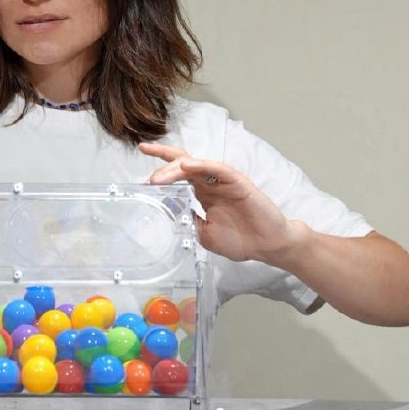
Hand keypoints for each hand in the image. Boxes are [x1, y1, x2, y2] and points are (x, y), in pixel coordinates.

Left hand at [139, 142, 296, 263]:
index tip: (140, 168)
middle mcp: (211, 183)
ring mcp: (224, 180)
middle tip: (147, 178)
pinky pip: (217, 169)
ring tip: (158, 178)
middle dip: (161, 163)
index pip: (177, 174)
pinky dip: (201, 166)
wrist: (268, 246)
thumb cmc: (241, 240)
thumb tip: (167, 212)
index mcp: (202, 193)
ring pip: (195, 165)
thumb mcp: (204, 234)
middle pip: (182, 164)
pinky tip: (186, 166)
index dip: (160, 168)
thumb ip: (187, 220)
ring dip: (175, 169)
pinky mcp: (237, 181)